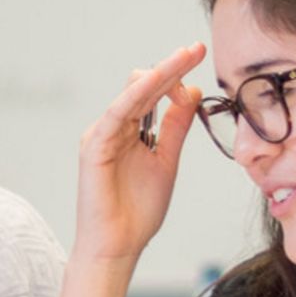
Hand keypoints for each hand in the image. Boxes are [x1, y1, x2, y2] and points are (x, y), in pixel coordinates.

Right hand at [72, 44, 206, 266]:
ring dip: (160, 73)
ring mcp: (102, 135)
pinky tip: (157, 80)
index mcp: (130, 131)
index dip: (176, 78)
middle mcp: (114, 127)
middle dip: (172, 67)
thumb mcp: (167, 162)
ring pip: (131, 92)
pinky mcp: (94, 146)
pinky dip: (136, 94)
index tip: (201, 65)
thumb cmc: (137, 212)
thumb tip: (192, 93)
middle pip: (142, 85)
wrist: (118, 247)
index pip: (153, 93)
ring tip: (185, 57)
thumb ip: (176, 128)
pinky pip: (117, 113)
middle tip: (197, 50)